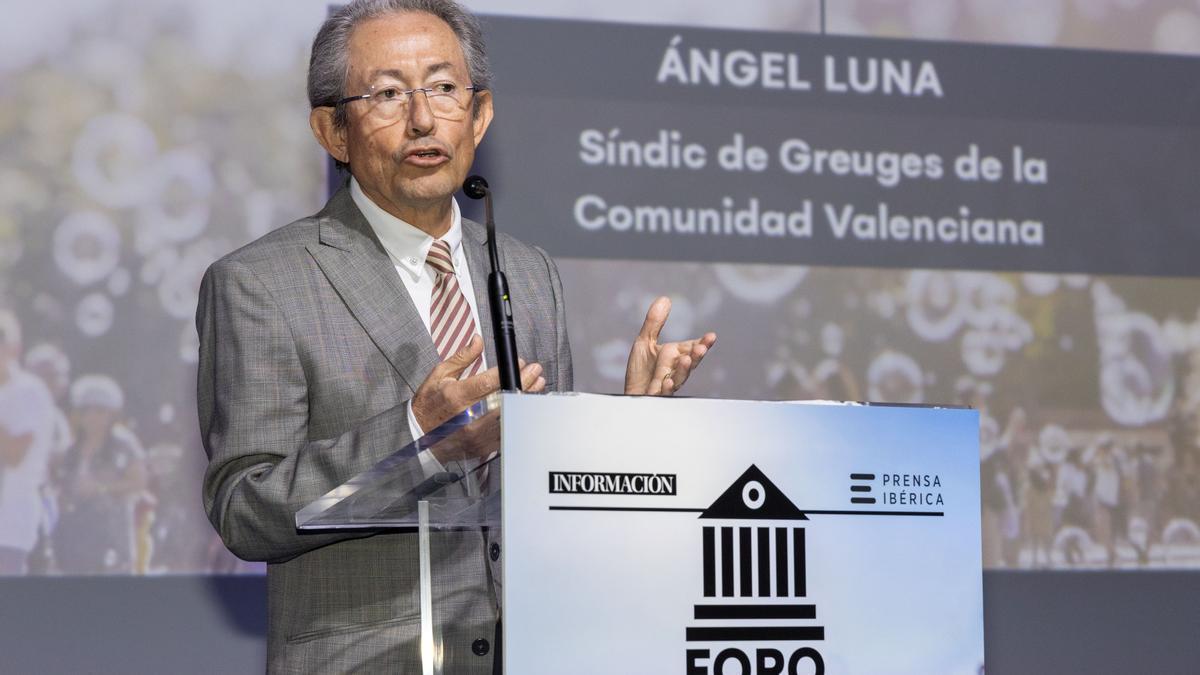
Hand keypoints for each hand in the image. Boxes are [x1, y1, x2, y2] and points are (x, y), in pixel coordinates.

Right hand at [412, 335, 544, 431]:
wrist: (419, 436)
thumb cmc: (429, 404)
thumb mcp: (439, 375)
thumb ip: (462, 358)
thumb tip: (478, 340)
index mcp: (457, 396)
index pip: (490, 382)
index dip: (510, 371)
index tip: (522, 363)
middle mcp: (469, 416)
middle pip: (505, 399)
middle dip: (524, 383)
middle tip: (536, 372)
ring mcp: (477, 434)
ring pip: (510, 416)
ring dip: (524, 400)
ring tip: (536, 386)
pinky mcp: (482, 446)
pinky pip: (506, 432)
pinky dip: (517, 417)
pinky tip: (525, 406)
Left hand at [624, 296, 715, 395]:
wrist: (632, 394)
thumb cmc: (641, 371)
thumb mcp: (645, 342)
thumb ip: (654, 323)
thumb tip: (665, 299)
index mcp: (675, 356)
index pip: (692, 348)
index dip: (702, 343)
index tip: (711, 336)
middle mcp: (675, 370)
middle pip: (690, 363)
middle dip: (697, 355)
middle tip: (702, 347)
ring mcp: (668, 385)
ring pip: (679, 378)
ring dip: (683, 370)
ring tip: (686, 360)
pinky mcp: (657, 397)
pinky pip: (664, 394)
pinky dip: (667, 388)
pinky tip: (667, 382)